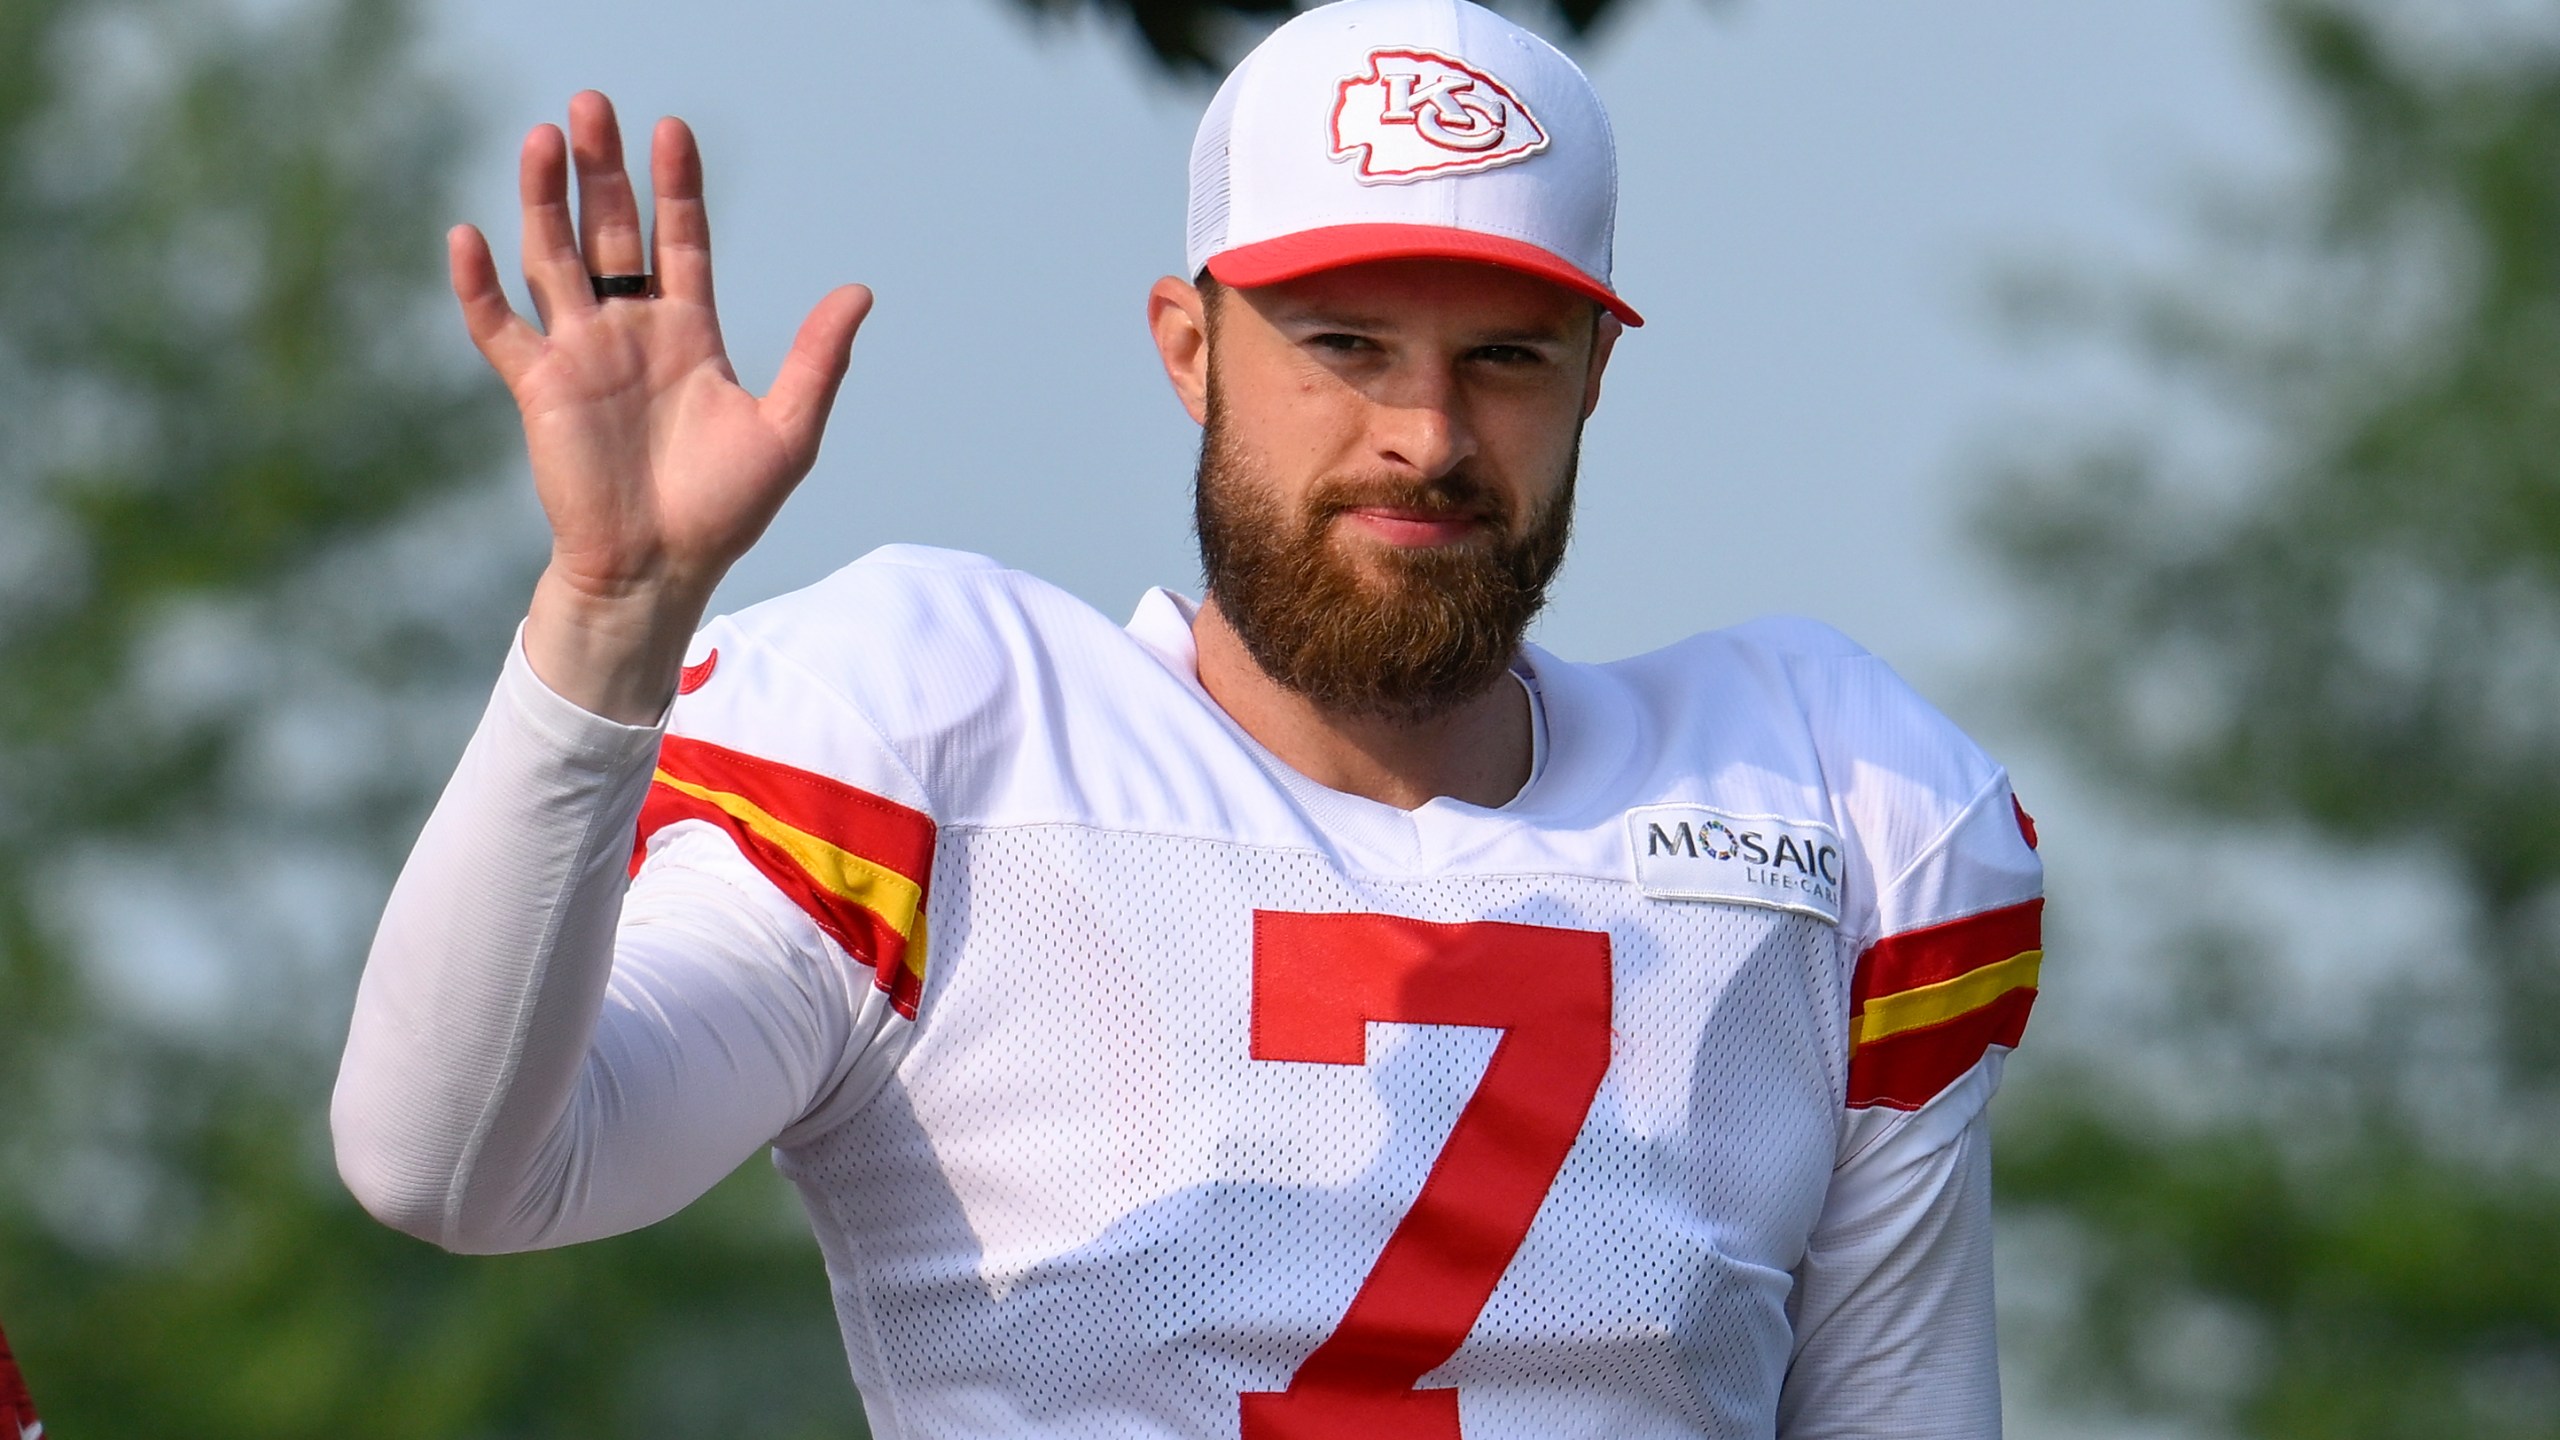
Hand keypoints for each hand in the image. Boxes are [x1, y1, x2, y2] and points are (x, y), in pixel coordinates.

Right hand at [449, 91, 871, 721]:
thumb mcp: (788, 430)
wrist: (658, 572)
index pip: (679, 239)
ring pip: (552, 259)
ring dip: (542, 200)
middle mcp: (631, 331)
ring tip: (542, 139)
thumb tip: (860, 290)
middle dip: (601, 170)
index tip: (672, 129)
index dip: (675, 186)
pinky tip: (469, 235)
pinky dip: (479, 286)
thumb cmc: (724, 510)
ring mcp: (580, 355)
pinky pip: (499, 328)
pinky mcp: (538, 389)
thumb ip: (817, 359)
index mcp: (689, 332)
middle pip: (609, 231)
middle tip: (591, 104)